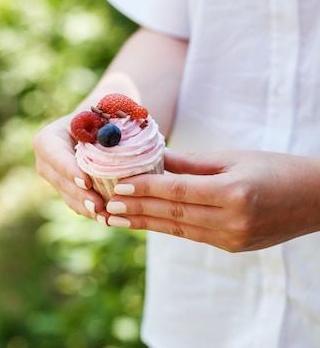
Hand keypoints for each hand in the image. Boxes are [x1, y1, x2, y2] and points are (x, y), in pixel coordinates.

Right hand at [33, 115, 110, 224]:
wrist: (94, 124)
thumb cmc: (99, 114)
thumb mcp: (100, 112)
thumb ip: (103, 123)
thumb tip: (115, 136)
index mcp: (48, 138)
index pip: (56, 156)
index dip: (70, 170)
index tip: (86, 181)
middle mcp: (44, 160)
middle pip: (61, 180)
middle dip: (80, 194)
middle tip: (99, 206)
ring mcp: (53, 177)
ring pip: (68, 195)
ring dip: (86, 207)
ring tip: (105, 217)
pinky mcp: (64, 189)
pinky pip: (75, 203)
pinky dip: (90, 211)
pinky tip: (107, 219)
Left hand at [106, 149, 319, 251]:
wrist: (317, 199)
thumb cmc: (275, 169)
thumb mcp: (233, 158)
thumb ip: (190, 162)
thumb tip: (153, 156)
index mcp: (234, 193)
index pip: (177, 192)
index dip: (144, 189)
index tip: (116, 184)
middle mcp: (233, 221)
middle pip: (172, 214)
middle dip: (136, 209)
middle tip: (106, 204)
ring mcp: (233, 238)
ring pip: (178, 229)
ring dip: (144, 222)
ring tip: (115, 217)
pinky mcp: (233, 247)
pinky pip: (191, 235)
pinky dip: (166, 226)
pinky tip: (144, 221)